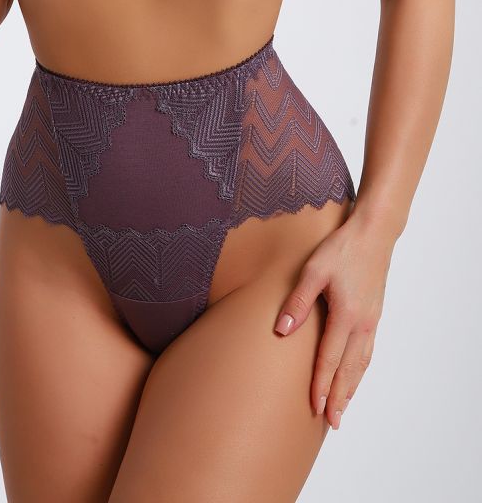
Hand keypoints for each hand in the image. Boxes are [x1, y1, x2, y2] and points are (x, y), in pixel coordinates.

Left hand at [273, 209, 394, 429]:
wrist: (374, 234)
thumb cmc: (341, 248)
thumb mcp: (313, 270)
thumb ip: (297, 301)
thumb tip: (282, 330)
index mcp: (346, 315)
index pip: (330, 359)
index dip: (321, 385)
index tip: (314, 407)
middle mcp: (363, 323)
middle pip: (349, 369)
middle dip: (339, 397)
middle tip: (331, 422)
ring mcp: (372, 320)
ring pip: (361, 363)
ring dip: (351, 387)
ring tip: (342, 407)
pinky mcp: (375, 314)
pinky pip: (368, 350)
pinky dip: (360, 369)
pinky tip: (354, 374)